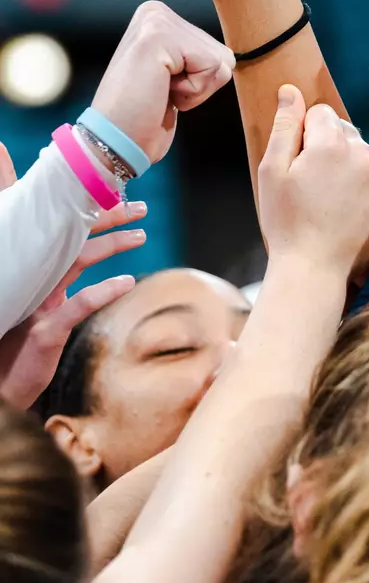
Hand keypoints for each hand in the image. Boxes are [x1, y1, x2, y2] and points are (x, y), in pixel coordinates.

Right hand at [0, 189, 144, 407]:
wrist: (4, 389)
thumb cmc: (24, 344)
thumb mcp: (44, 304)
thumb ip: (65, 275)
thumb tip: (95, 264)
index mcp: (34, 271)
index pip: (62, 231)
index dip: (88, 210)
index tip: (118, 193)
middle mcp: (33, 279)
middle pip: (72, 237)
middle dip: (106, 217)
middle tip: (139, 206)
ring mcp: (37, 303)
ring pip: (75, 262)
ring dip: (110, 244)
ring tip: (141, 235)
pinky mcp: (46, 330)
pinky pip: (77, 305)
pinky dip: (102, 291)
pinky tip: (126, 281)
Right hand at [91, 1, 234, 164]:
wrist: (115, 141)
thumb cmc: (146, 117)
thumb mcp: (177, 77)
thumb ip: (198, 59)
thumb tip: (230, 57)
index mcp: (160, 18)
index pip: (220, 52)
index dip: (201, 82)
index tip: (165, 89)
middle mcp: (157, 12)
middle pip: (224, 55)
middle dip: (200, 85)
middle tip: (161, 93)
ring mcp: (156, 21)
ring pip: (221, 62)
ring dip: (196, 90)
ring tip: (159, 91)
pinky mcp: (159, 36)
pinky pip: (211, 68)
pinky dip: (192, 92)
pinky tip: (159, 91)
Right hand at [258, 86, 368, 273]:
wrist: (314, 268)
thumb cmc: (287, 221)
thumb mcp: (273, 171)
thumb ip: (285, 125)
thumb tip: (291, 90)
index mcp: (331, 143)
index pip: (321, 113)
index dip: (304, 135)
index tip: (299, 163)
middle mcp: (363, 154)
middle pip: (344, 130)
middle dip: (327, 146)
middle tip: (312, 184)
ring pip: (361, 153)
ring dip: (347, 165)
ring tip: (330, 199)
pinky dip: (364, 185)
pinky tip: (348, 209)